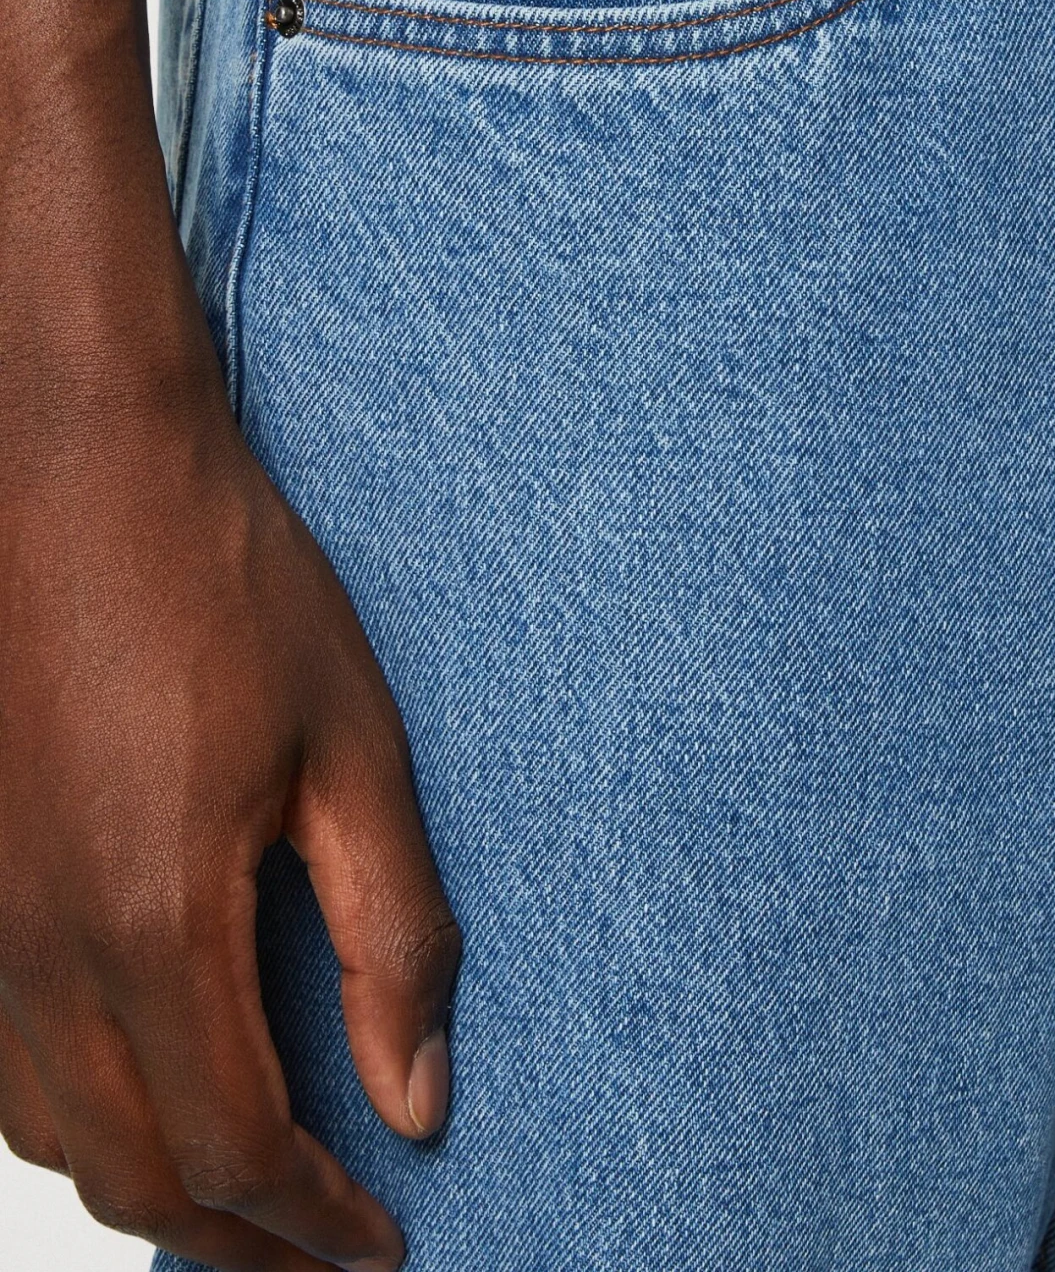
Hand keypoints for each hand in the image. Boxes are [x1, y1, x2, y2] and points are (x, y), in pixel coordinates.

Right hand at [0, 307, 459, 1270]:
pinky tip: (128, 1099)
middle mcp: (39, 950)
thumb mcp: (352, 742)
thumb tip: (419, 1096)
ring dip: (149, 1190)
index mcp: (153, 921)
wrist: (70, 458)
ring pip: (49, 1137)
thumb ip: (393, 931)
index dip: (315, 1222)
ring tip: (240, 1204)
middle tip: (321, 1253)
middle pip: (135, 1172)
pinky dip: (69, 1120)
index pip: (239, 1150)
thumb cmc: (217, 574)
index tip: (380, 1242)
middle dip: (238, 1240)